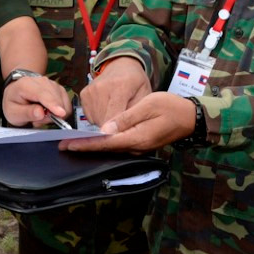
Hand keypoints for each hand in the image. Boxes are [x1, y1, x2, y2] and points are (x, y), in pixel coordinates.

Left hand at [2, 74, 69, 126]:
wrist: (17, 91)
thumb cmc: (14, 103)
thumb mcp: (13, 112)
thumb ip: (26, 113)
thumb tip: (41, 113)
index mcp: (26, 85)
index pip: (42, 94)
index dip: (52, 104)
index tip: (61, 114)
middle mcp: (41, 81)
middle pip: (55, 99)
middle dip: (51, 115)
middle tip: (37, 121)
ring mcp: (52, 84)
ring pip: (62, 102)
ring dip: (54, 114)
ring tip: (40, 116)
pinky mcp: (59, 89)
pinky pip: (66, 104)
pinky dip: (59, 112)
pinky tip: (47, 112)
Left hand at [60, 92, 196, 153]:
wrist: (191, 117)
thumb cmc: (171, 107)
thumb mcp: (148, 105)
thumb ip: (126, 117)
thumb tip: (106, 129)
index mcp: (137, 138)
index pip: (106, 143)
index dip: (86, 144)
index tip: (68, 145)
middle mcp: (136, 146)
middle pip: (106, 148)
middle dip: (85, 147)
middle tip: (63, 145)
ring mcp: (139, 146)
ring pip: (111, 148)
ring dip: (93, 146)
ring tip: (73, 143)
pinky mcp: (140, 143)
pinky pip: (118, 145)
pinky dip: (104, 143)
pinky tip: (93, 139)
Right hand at [79, 58, 151, 125]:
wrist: (121, 65)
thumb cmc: (136, 82)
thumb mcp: (145, 95)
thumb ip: (135, 112)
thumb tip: (125, 132)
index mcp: (120, 87)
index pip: (115, 115)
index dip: (117, 130)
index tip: (122, 138)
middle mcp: (101, 87)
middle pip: (103, 120)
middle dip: (113, 127)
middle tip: (122, 126)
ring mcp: (90, 90)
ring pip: (95, 119)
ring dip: (105, 123)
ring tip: (115, 114)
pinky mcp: (83, 94)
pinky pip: (89, 115)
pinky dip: (98, 117)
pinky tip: (106, 110)